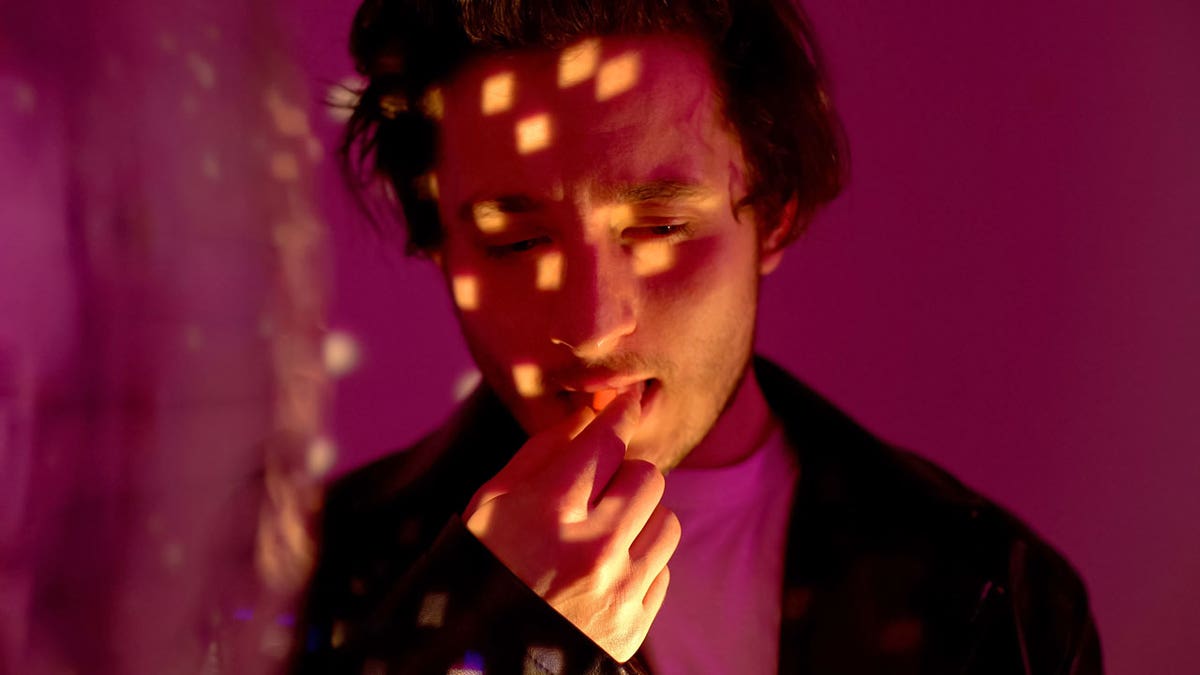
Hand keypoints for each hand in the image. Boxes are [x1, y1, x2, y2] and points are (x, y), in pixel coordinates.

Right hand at [463, 391, 679, 662]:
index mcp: (548, 514)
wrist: (477, 659)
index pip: (606, 441)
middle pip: (647, 476)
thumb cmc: (479, 568)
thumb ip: (541, 454)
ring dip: (639, 518)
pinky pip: (663, 570)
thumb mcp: (491, 504)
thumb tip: (588, 415)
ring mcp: (617, 593)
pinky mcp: (633, 627)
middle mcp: (591, 551)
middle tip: (597, 490)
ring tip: (603, 532)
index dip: (619, 413)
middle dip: (624, 475)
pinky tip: (604, 572)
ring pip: (666, 521)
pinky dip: (639, 563)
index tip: (627, 401)